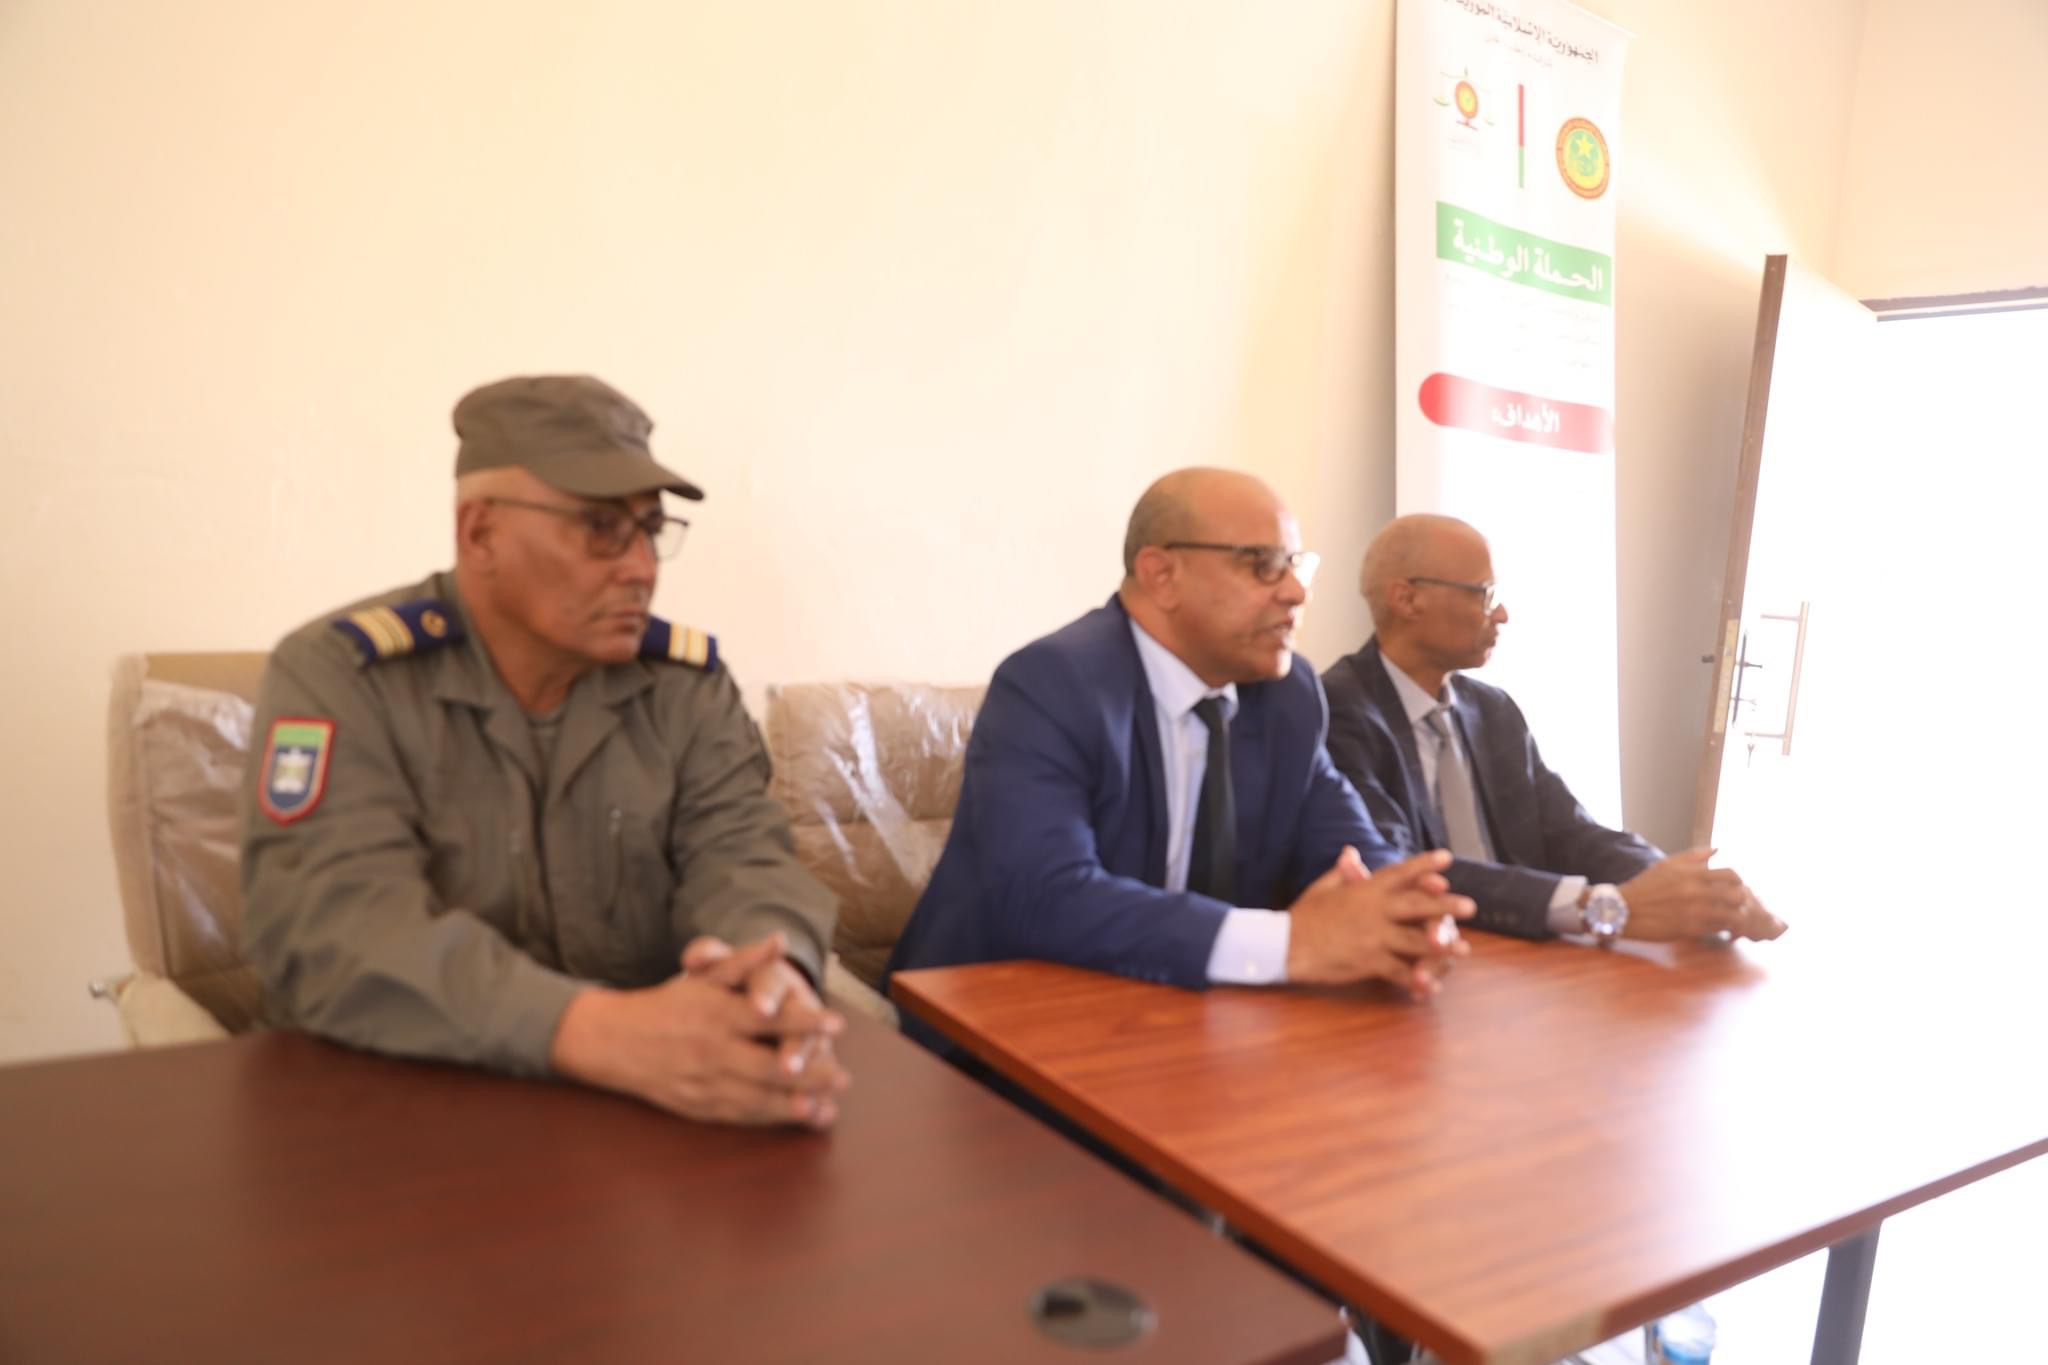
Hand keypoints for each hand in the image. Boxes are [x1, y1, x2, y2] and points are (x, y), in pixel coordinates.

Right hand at [549, 932, 849, 1127]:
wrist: (614, 1041)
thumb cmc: (668, 1004)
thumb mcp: (703, 976)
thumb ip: (743, 959)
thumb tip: (779, 940)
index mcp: (717, 1015)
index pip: (768, 1018)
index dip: (804, 1021)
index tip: (837, 1024)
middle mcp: (713, 1051)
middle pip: (768, 1066)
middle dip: (809, 1073)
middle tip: (844, 1076)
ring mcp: (706, 1083)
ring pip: (758, 1098)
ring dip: (796, 1105)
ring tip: (829, 1107)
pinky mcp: (700, 1107)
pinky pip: (742, 1116)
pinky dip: (773, 1119)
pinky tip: (801, 1117)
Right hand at [1286, 847, 1474, 997]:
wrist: (1285, 945)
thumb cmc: (1304, 915)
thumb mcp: (1323, 887)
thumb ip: (1343, 871)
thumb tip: (1352, 852)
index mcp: (1364, 890)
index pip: (1399, 873)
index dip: (1423, 864)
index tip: (1447, 858)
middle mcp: (1373, 911)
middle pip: (1416, 906)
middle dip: (1444, 906)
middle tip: (1470, 906)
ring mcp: (1372, 937)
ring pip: (1414, 940)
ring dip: (1441, 945)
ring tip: (1463, 948)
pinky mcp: (1368, 961)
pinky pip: (1398, 972)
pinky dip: (1416, 981)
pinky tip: (1431, 987)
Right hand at [1618, 848, 1785, 941]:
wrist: (1623, 910)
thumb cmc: (1646, 886)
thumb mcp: (1667, 865)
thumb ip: (1693, 856)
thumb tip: (1716, 849)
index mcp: (1692, 872)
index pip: (1732, 875)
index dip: (1739, 883)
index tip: (1736, 890)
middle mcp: (1696, 890)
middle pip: (1738, 896)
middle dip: (1743, 903)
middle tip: (1740, 908)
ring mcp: (1695, 910)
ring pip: (1733, 915)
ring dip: (1738, 919)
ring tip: (1737, 923)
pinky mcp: (1691, 929)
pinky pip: (1719, 930)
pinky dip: (1726, 931)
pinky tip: (1724, 932)